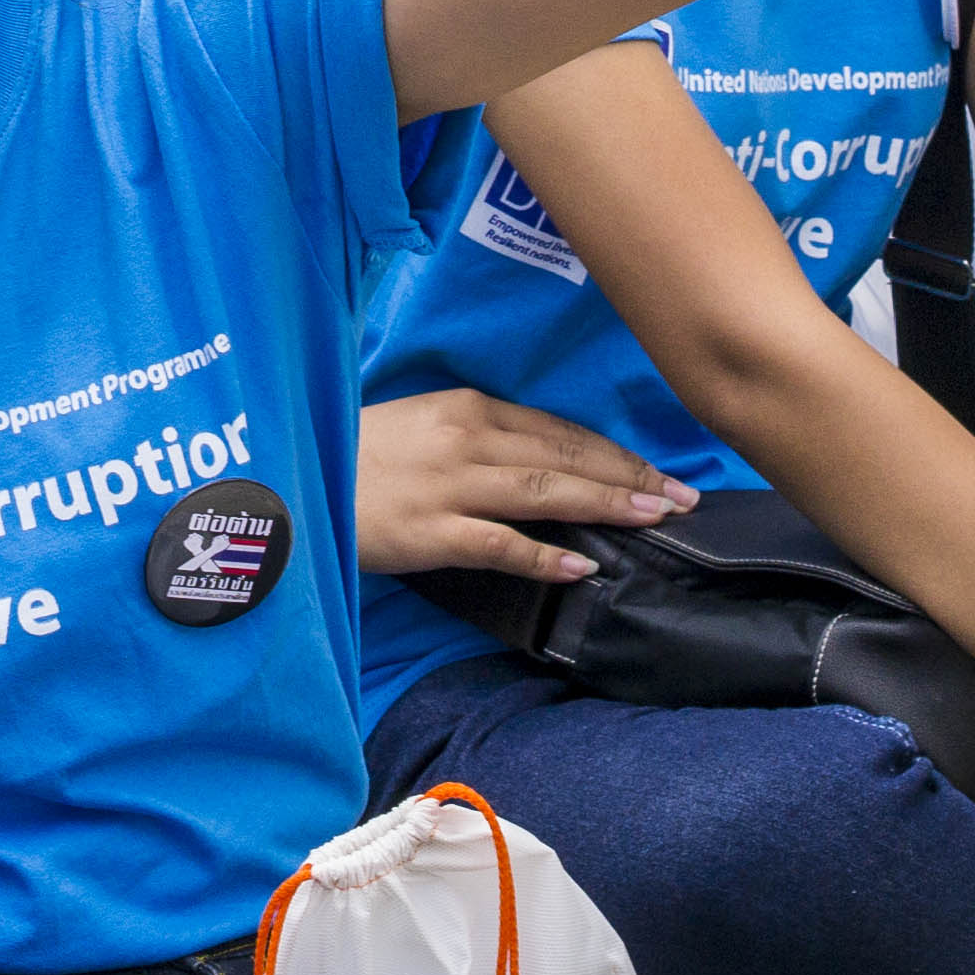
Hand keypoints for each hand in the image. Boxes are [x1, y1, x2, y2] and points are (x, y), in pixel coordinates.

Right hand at [353, 389, 692, 581]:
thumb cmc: (357, 456)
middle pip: (565, 456)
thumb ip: (479, 439)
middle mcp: (465, 439)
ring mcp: (449, 486)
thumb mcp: (421, 427)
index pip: (558, 428)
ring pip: (545, 492)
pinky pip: (501, 545)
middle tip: (683, 496)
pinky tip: (583, 566)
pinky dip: (546, 556)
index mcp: (465, 407)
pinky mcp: (432, 532)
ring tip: (656, 519)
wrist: (291, 485)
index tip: (657, 471)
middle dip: (630, 477)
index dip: (613, 452)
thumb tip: (544, 464)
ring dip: (606, 504)